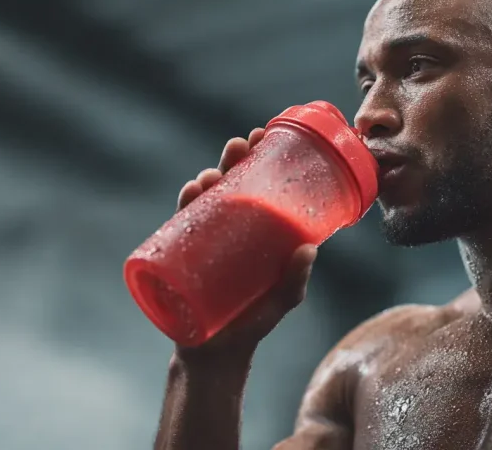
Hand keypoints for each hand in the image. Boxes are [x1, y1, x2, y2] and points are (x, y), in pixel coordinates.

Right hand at [174, 128, 317, 361]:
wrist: (215, 356)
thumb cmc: (252, 325)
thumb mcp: (281, 301)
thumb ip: (294, 281)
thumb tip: (310, 249)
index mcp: (253, 232)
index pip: (255, 186)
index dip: (257, 157)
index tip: (263, 134)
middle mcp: (228, 230)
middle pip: (229, 185)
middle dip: (232, 160)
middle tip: (240, 145)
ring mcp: (204, 241)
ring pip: (204, 200)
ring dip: (208, 179)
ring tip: (215, 172)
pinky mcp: (182, 256)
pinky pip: (181, 224)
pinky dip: (185, 205)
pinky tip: (192, 192)